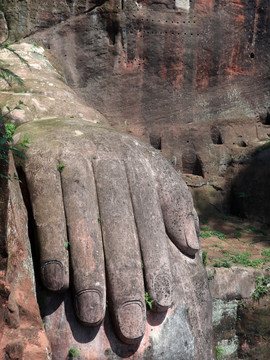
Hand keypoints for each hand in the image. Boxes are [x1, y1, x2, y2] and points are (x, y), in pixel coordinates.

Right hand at [15, 118, 198, 343]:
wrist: (62, 120)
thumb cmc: (110, 157)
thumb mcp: (148, 171)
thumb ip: (174, 204)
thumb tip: (192, 246)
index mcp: (138, 164)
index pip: (150, 221)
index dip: (157, 263)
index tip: (163, 304)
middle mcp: (109, 159)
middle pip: (119, 226)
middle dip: (125, 279)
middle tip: (128, 326)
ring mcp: (73, 158)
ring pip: (84, 222)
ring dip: (89, 272)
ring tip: (93, 315)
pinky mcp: (40, 160)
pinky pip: (47, 208)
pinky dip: (53, 245)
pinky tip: (58, 283)